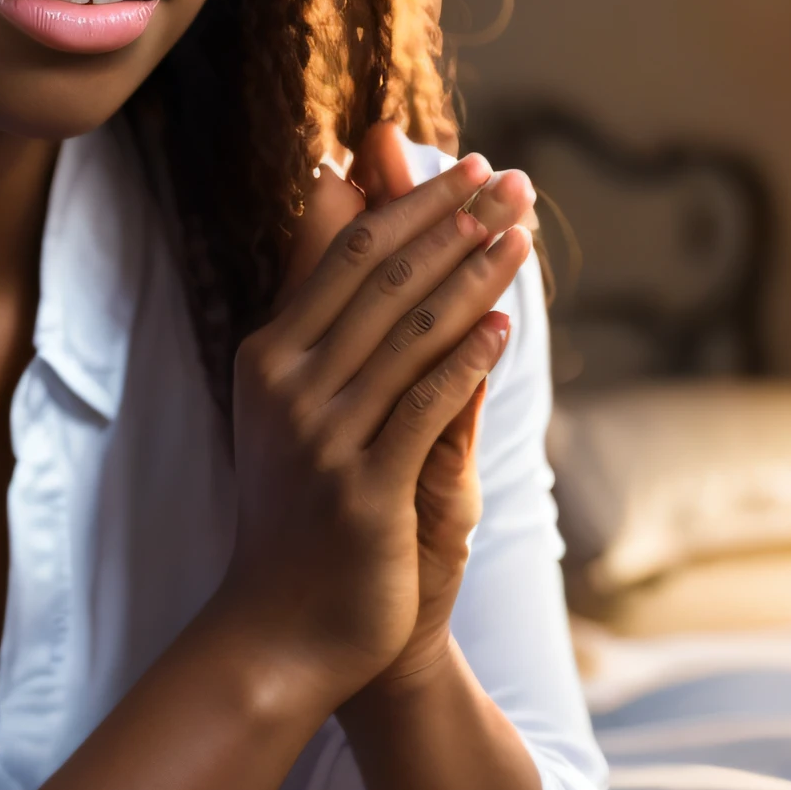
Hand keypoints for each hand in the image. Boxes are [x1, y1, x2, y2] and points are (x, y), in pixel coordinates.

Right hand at [213, 134, 531, 707]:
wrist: (280, 626)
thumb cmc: (300, 507)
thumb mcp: (294, 404)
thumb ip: (327, 319)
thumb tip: (341, 217)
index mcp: (269, 354)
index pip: (345, 249)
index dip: (411, 200)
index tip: (465, 163)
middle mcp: (286, 383)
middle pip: (382, 275)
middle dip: (452, 219)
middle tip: (509, 179)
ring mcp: (321, 435)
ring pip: (411, 331)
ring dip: (474, 275)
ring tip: (521, 236)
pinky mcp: (362, 488)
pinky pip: (425, 406)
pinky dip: (467, 360)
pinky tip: (503, 327)